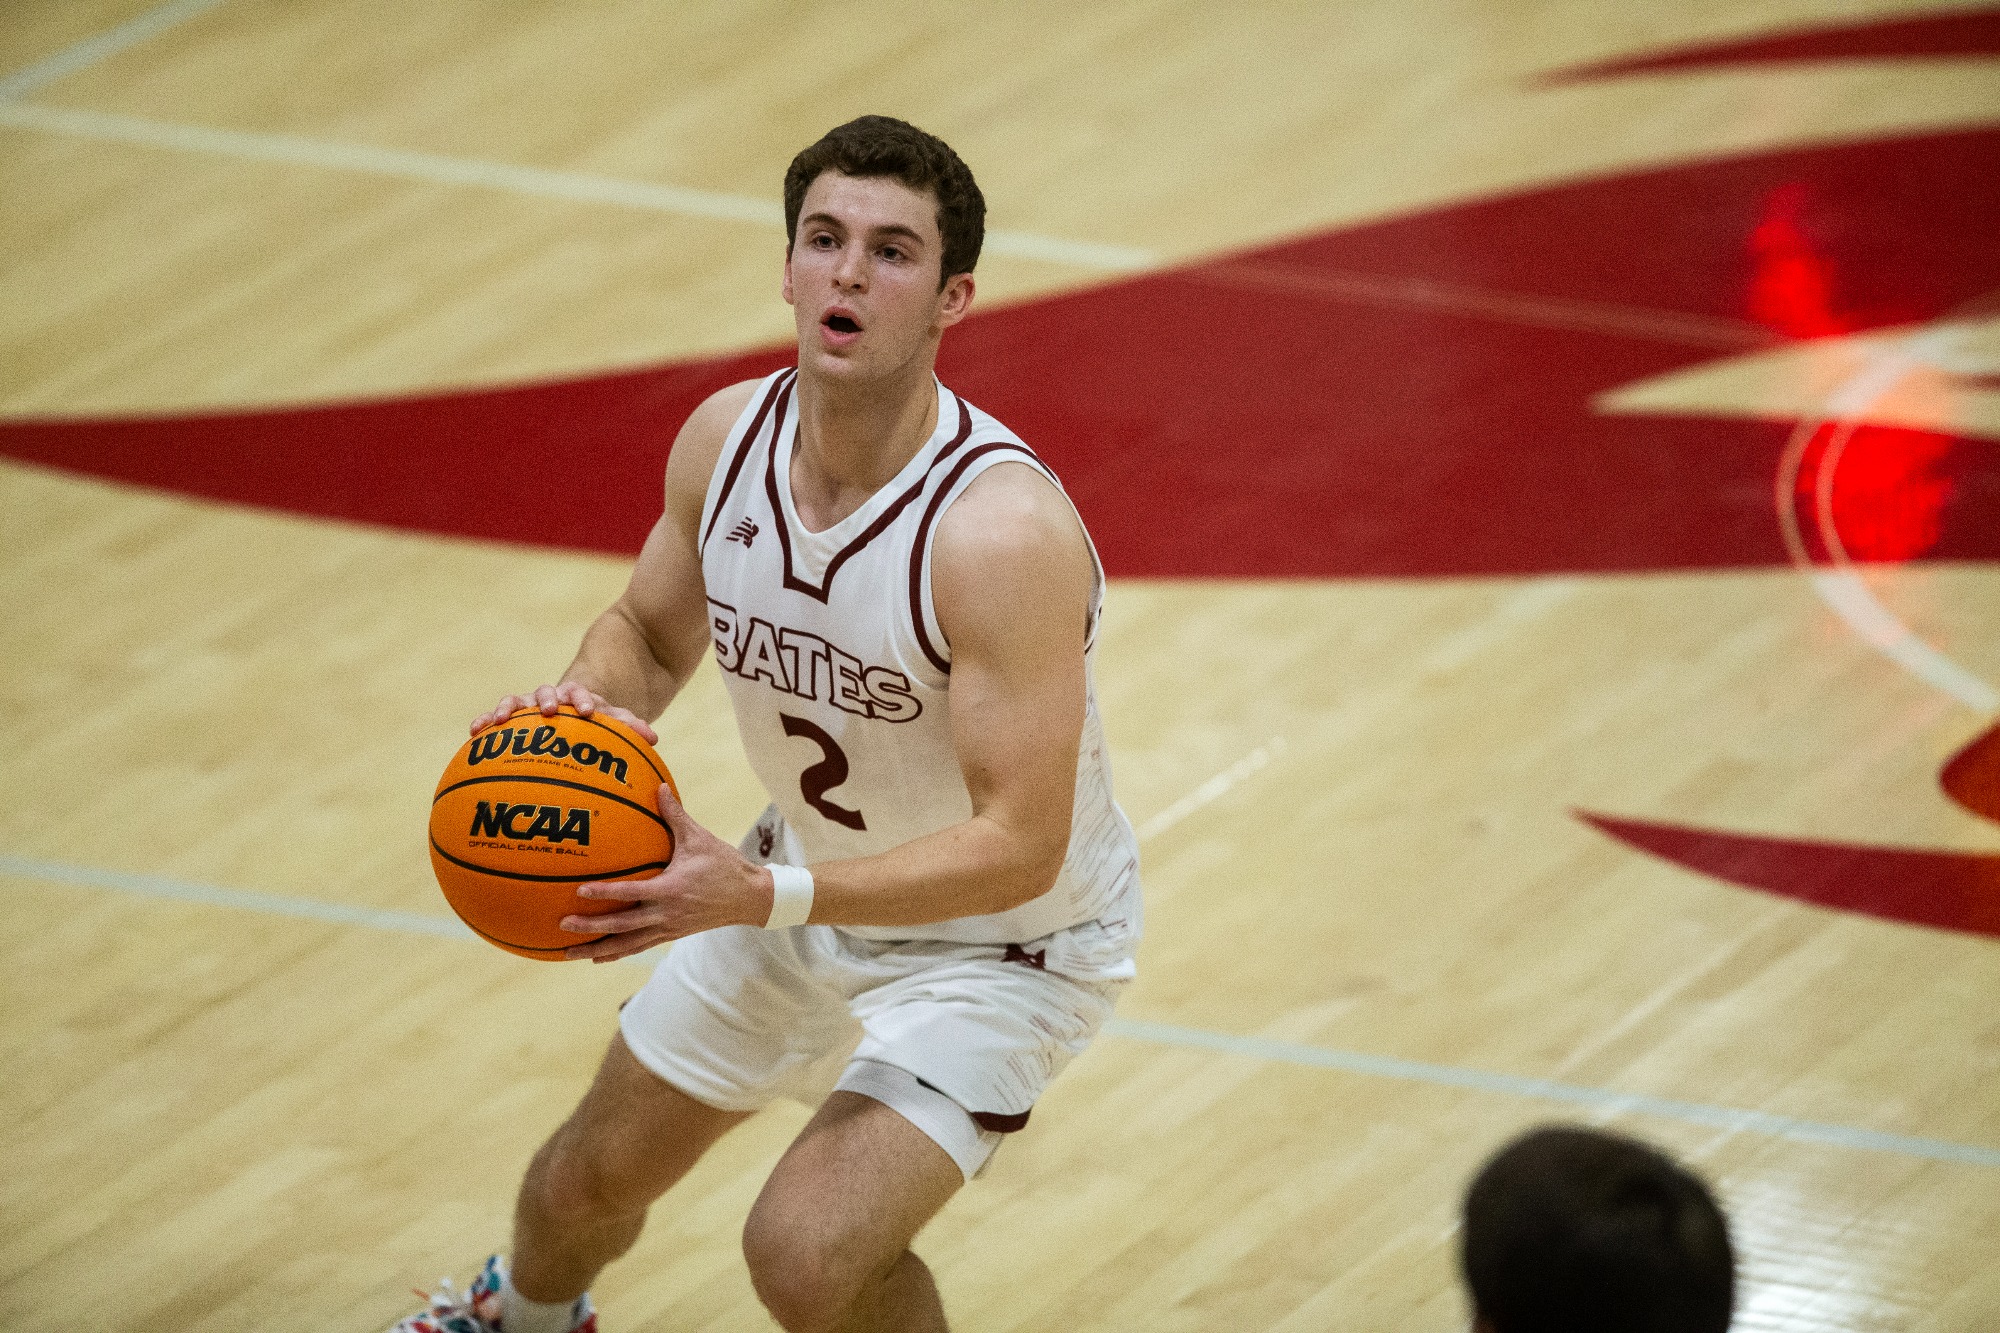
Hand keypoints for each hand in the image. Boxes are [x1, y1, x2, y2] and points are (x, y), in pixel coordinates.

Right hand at [471, 681, 658, 744]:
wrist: (578, 711)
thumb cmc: (597, 720)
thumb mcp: (614, 720)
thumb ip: (630, 726)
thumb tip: (653, 737)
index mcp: (577, 695)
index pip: (579, 692)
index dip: (582, 700)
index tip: (587, 712)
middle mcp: (552, 697)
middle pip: (546, 692)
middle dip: (547, 700)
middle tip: (550, 711)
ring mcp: (530, 706)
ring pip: (517, 701)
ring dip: (509, 708)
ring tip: (500, 720)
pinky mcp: (513, 718)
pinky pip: (498, 717)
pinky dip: (486, 720)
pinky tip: (474, 731)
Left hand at [558, 784, 774, 961]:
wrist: (749, 899)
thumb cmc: (724, 866)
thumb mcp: (699, 838)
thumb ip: (675, 814)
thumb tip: (658, 786)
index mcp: (671, 890)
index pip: (631, 893)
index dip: (605, 893)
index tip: (580, 892)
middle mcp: (666, 914)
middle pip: (622, 926)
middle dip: (591, 928)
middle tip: (563, 925)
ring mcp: (668, 928)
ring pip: (627, 945)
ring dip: (597, 949)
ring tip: (569, 953)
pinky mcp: (671, 935)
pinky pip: (638, 947)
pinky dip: (617, 954)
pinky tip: (598, 957)